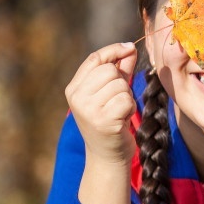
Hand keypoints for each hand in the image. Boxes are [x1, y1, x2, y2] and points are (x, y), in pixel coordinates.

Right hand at [66, 42, 138, 166]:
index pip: (94, 58)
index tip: (129, 47)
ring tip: (119, 111)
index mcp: (74, 89)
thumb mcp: (111, 92)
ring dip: (127, 97)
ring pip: (120, 85)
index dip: (114, 50)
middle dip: (121, 81)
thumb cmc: (111, 121)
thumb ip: (120, 69)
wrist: (108, 156)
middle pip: (109, 70)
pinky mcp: (103, 121)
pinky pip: (126, 100)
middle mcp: (77, 98)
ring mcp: (88, 110)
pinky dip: (130, 108)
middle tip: (118, 100)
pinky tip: (123, 119)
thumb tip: (129, 47)